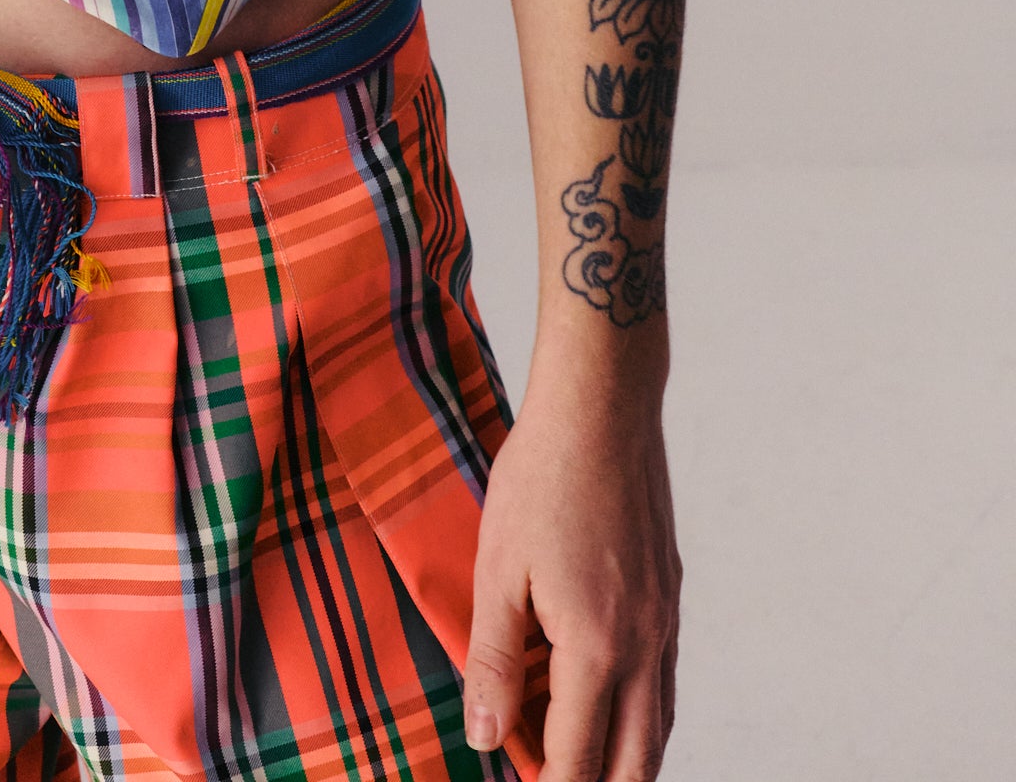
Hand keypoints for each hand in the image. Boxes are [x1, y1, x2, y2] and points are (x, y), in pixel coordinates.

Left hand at [462, 372, 679, 778]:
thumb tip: (484, 736)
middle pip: (634, 765)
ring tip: (576, 756)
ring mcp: (666, 622)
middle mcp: (645, 647)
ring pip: (658, 728)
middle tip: (547, 776)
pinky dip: (640, 714)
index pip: (579, 760)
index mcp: (597, 648)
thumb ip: (492, 659)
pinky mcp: (672, 596)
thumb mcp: (498, 568)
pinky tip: (608, 700)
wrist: (603, 410)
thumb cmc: (542, 479)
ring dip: (622, 759)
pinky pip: (666, 682)